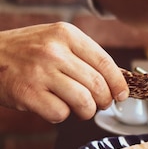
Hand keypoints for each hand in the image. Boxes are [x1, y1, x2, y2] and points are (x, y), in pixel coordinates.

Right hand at [0, 22, 128, 122]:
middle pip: (97, 84)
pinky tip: (53, 106)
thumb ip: (81, 54)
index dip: (118, 82)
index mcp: (66, 34)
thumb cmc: (24, 51)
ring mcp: (40, 72)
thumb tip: (114, 80)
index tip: (122, 94)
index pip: (104, 61)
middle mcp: (54, 51)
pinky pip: (60, 113)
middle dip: (104, 100)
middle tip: (100, 104)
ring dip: (87, 111)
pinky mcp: (27, 93)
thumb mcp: (53, 39)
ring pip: (83, 101)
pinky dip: (61, 115)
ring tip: (81, 109)